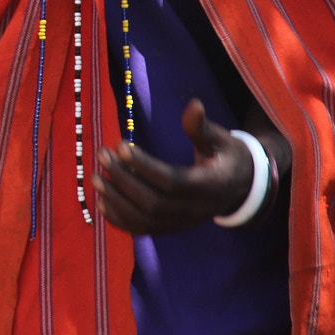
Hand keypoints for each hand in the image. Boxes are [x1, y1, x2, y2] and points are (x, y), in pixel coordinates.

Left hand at [94, 98, 273, 235]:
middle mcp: (194, 211)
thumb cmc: (225, 157)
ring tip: (96, 176)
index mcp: (208, 186)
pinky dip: (118, 219)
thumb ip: (201, 127)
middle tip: (102, 154)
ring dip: (116, 200)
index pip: (172, 182)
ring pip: (144, 221)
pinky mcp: (170, 228)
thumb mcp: (220, 140)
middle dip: (123, 180)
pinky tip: (101, 201)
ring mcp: (181, 223)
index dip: (144, 166)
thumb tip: (194, 104)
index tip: (120, 146)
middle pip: (153, 203)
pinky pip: (141, 230)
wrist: (238, 188)